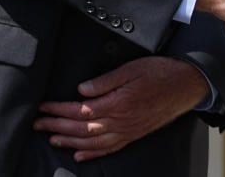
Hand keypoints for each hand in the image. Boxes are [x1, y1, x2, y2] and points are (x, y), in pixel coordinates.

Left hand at [33, 56, 207, 161]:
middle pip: (81, 127)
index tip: (44, 107)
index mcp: (117, 102)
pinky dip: (91, 154)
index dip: (59, 110)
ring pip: (92, 142)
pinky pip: (109, 149)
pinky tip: (78, 155)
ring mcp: (127, 131)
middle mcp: (120, 121)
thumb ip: (106, 80)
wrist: (186, 85)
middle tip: (38, 124)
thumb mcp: (132, 68)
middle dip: (57, 126)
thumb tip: (82, 90)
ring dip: (69, 141)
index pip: (80, 110)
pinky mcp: (133, 135)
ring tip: (52, 138)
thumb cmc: (160, 72)